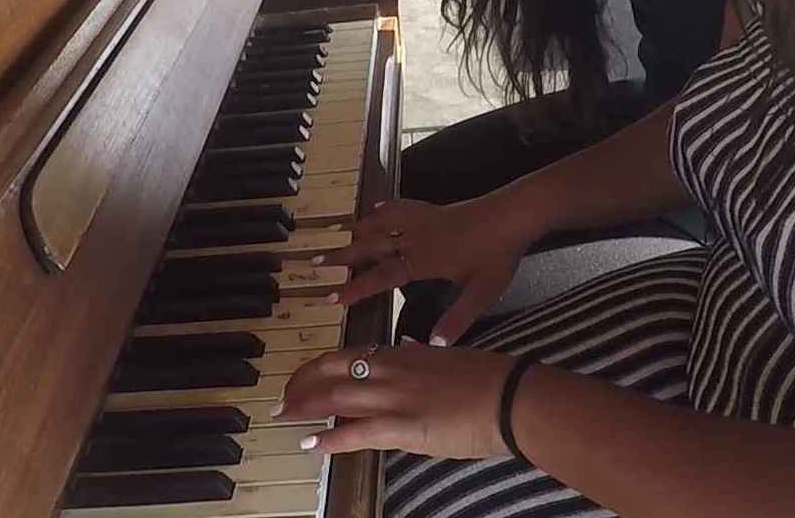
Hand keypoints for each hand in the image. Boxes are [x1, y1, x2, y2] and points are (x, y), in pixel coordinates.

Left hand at [278, 341, 516, 457]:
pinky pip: (355, 431)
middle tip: (284, 396)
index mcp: (404, 352)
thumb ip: (422, 356)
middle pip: (332, 370)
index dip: (322, 365)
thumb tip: (410, 351)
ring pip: (334, 396)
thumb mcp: (449, 357)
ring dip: (304, 406)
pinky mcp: (402, 426)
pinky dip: (329, 438)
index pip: (350, 353)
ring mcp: (394, 397)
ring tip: (284, 415)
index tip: (307, 374)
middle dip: (302, 383)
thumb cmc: (490, 378)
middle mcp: (392, 369)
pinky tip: (311, 444)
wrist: (510, 396)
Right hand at [318, 198, 530, 344]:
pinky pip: (401, 206)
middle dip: (342, 256)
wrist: (512, 214)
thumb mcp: (482, 292)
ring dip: (357, 231)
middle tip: (315, 262)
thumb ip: (457, 319)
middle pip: (370, 246)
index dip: (356, 287)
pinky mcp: (433, 209)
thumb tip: (435, 346)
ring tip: (336, 236)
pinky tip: (375, 207)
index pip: (381, 276)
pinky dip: (385, 208)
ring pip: (380, 224)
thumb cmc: (497, 254)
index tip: (332, 297)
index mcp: (423, 260)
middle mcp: (415, 237)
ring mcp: (423, 220)